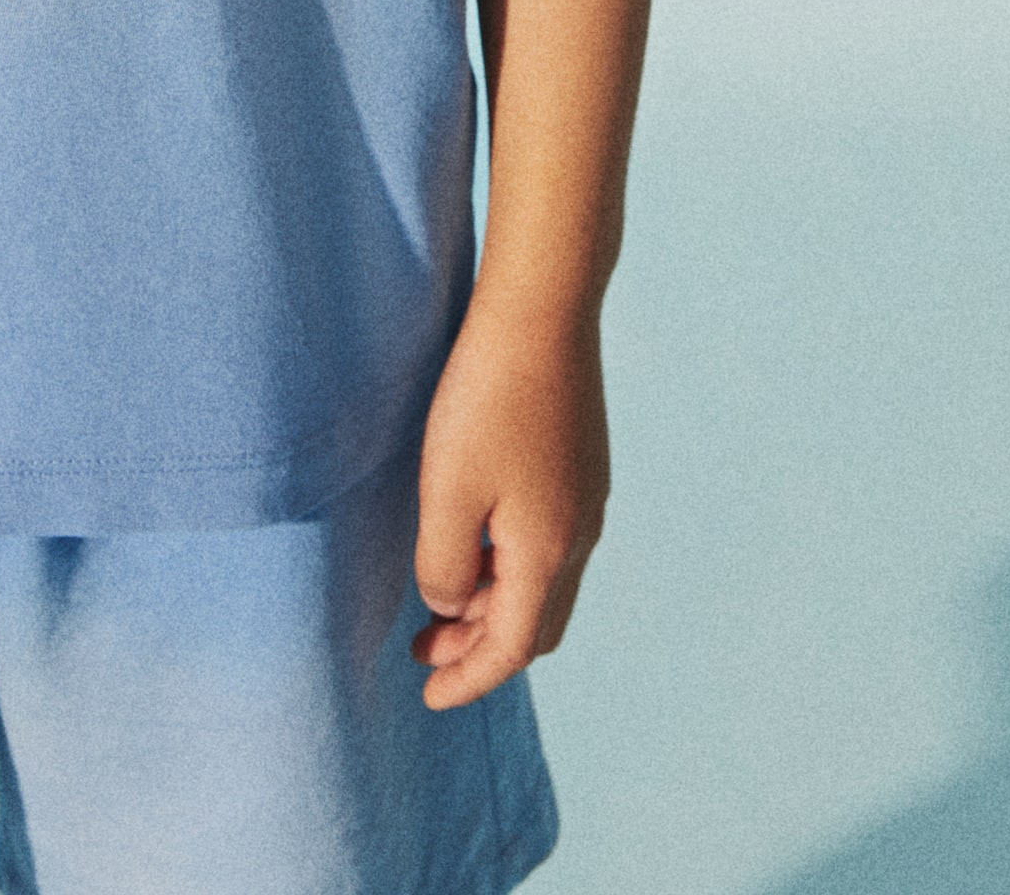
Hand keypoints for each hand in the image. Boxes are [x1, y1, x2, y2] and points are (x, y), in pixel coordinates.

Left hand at [409, 291, 609, 709]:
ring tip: (438, 603)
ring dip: (492, 605)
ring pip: (542, 583)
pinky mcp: (579, 464)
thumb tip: (449, 603)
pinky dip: (508, 567)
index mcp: (547, 553)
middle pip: (535, 623)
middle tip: (424, 654)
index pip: (512, 647)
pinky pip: (546, 545)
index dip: (469, 680)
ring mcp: (585, 497)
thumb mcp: (447, 490)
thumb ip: (444, 564)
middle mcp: (579, 534)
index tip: (427, 699)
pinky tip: (473, 542)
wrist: (543, 309)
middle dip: (480, 649)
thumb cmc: (489, 398)